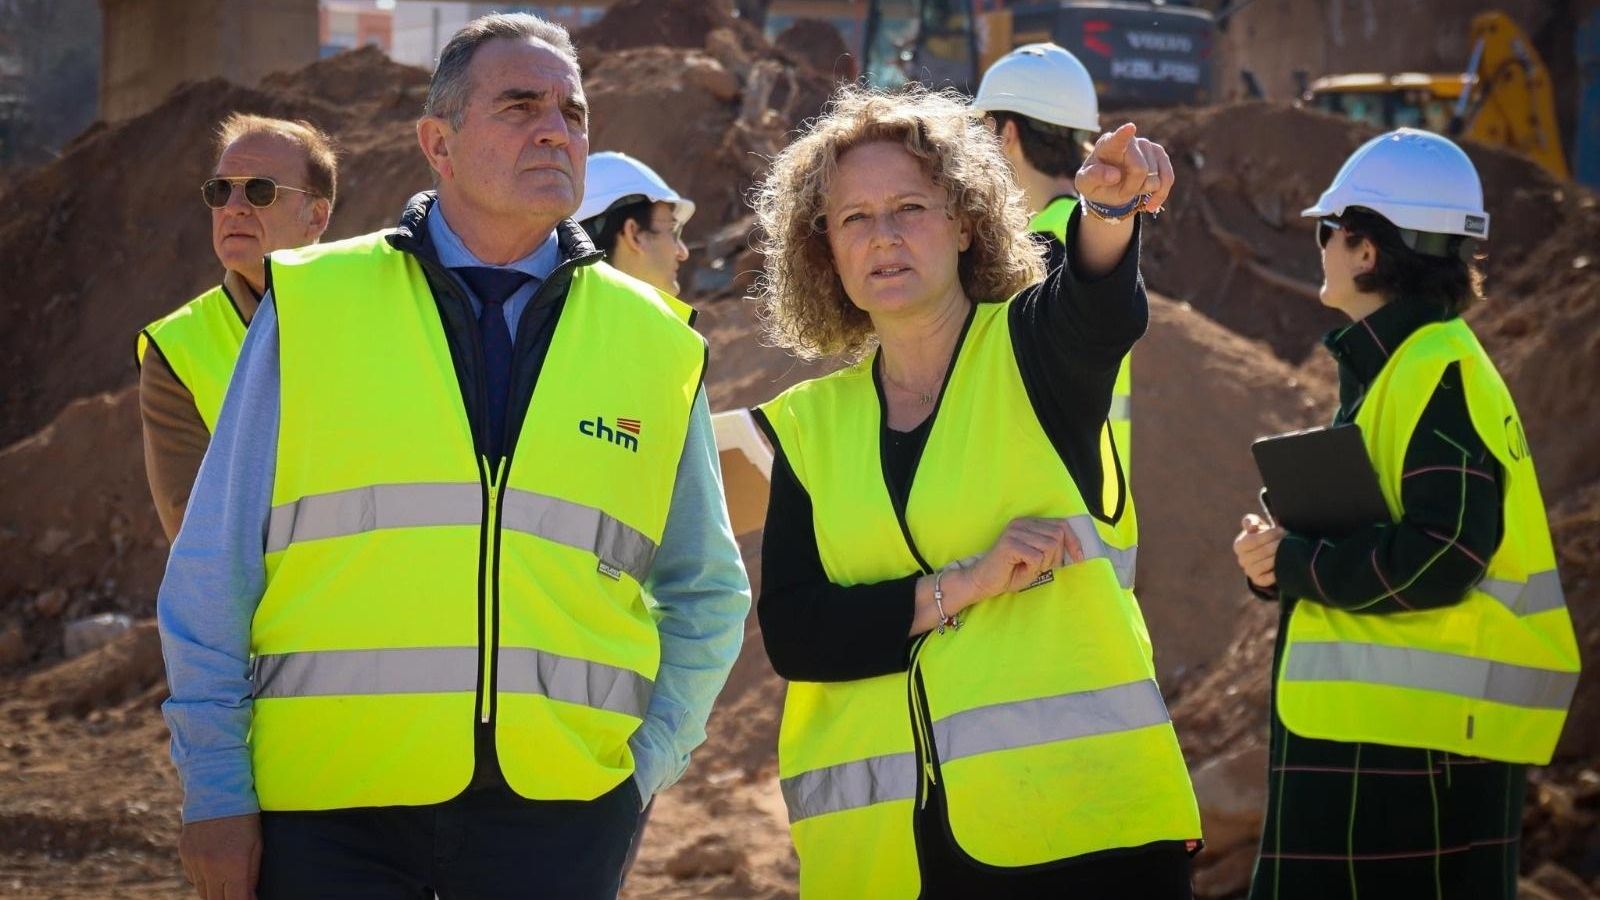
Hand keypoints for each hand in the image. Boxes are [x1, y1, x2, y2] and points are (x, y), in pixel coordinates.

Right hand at [179, 813, 260, 899]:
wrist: (217, 790)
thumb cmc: (245, 816)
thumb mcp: (256, 844)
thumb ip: (252, 874)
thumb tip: (250, 896)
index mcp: (234, 866)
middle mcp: (211, 868)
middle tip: (237, 894)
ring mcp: (195, 861)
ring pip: (202, 891)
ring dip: (214, 892)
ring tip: (226, 886)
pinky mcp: (185, 854)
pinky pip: (193, 877)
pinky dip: (203, 879)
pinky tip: (213, 870)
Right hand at [965, 517, 1086, 600]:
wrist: (983, 582)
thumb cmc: (1010, 572)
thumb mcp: (1037, 559)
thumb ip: (1053, 550)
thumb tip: (1079, 550)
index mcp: (1029, 522)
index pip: (1061, 525)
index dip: (1074, 541)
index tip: (1080, 557)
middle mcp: (1022, 523)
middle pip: (1058, 536)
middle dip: (1056, 556)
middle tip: (1042, 567)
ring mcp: (1015, 532)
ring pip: (1049, 547)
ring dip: (1044, 564)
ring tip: (1029, 568)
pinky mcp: (1010, 544)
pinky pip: (1037, 557)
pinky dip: (1033, 569)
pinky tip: (1020, 569)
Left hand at [1075, 123, 1175, 213]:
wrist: (1109, 186)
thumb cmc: (1095, 181)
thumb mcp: (1085, 183)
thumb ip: (1094, 177)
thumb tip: (1114, 175)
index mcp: (1107, 145)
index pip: (1117, 139)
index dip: (1124, 134)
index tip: (1130, 128)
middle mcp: (1130, 141)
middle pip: (1140, 169)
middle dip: (1132, 187)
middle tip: (1120, 191)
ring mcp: (1147, 146)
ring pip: (1155, 177)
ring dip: (1142, 191)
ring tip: (1129, 188)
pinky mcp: (1160, 156)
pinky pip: (1167, 179)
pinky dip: (1159, 195)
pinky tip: (1150, 204)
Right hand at [1233, 514, 1284, 588]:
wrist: (1266, 556)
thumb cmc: (1263, 537)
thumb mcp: (1256, 527)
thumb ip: (1251, 521)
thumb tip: (1251, 526)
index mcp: (1239, 545)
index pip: (1253, 540)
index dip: (1269, 534)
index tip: (1282, 530)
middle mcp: (1242, 559)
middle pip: (1263, 551)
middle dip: (1278, 544)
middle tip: (1290, 539)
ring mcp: (1249, 571)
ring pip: (1267, 563)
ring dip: (1281, 556)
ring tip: (1290, 549)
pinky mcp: (1258, 580)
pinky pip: (1270, 577)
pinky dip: (1278, 570)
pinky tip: (1286, 563)